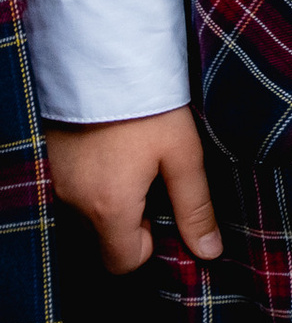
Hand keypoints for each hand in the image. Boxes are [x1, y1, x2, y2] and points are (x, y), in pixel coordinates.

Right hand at [45, 107, 221, 274]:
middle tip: (152, 179)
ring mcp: (57, 185)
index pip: (122, 263)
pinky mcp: (51, 164)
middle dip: (130, 222)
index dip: (148, 243)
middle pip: (103, 240)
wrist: (107, 59)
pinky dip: (94, 184)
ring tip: (134, 159)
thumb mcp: (184, 153)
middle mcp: (74, 205)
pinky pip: (73, 193)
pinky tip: (114, 150)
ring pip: (87, 217)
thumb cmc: (150, 108)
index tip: (163, 206)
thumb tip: (210, 252)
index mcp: (109, 209)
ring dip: (111, 202)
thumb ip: (195, 207)